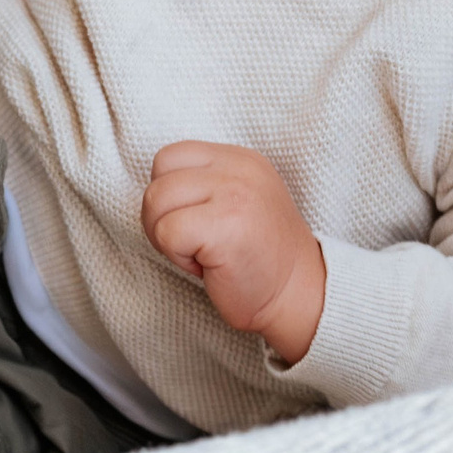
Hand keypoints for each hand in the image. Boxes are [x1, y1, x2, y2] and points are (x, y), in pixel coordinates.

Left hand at [140, 141, 325, 363]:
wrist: (297, 296)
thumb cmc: (257, 258)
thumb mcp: (236, 201)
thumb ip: (203, 184)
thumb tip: (155, 187)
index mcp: (239, 160)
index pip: (170, 157)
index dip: (168, 194)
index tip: (193, 222)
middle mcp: (239, 169)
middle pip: (158, 179)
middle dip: (161, 218)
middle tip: (194, 245)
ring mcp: (234, 194)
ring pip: (156, 202)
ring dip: (167, 238)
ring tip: (202, 254)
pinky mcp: (225, 225)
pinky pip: (167, 232)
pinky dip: (178, 257)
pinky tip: (207, 266)